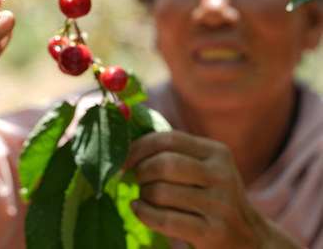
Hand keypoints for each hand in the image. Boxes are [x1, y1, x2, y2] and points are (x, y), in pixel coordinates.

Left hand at [124, 131, 302, 248]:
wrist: (252, 242)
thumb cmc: (215, 200)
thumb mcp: (206, 170)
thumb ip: (176, 154)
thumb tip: (127, 143)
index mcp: (217, 153)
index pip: (169, 139)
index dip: (139, 147)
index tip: (123, 157)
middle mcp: (221, 176)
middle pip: (164, 164)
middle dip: (140, 171)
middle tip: (135, 179)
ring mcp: (219, 205)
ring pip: (161, 191)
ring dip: (143, 194)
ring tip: (144, 196)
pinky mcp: (212, 233)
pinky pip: (164, 219)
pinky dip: (144, 213)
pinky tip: (139, 209)